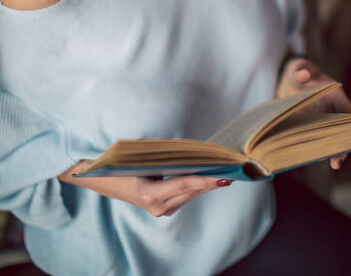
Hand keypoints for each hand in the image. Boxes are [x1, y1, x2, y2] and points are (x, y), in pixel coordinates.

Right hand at [59, 161, 231, 216]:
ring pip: (190, 193)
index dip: (206, 180)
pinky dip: (197, 184)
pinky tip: (209, 175)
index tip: (225, 177)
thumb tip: (193, 152)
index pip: (184, 184)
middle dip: (212, 179)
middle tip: (233, 168)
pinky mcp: (164, 208)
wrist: (104, 180)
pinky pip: (185, 194)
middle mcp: (157, 206)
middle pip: (192, 190)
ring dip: (207, 182)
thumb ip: (166, 157)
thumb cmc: (121, 163)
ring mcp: (161, 210)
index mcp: (149, 194)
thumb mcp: (142, 157)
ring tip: (226, 169)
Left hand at [276, 57, 350, 169]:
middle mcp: (331, 108)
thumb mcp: (298, 67)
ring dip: (332, 150)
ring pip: (330, 136)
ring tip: (334, 165)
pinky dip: (316, 147)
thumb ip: (301, 70)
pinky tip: (314, 158)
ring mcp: (321, 117)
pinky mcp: (309, 124)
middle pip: (341, 129)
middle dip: (343, 145)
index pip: (348, 113)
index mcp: (335, 94)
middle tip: (339, 162)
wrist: (286, 77)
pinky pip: (315, 137)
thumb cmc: (297, 70)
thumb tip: (303, 74)